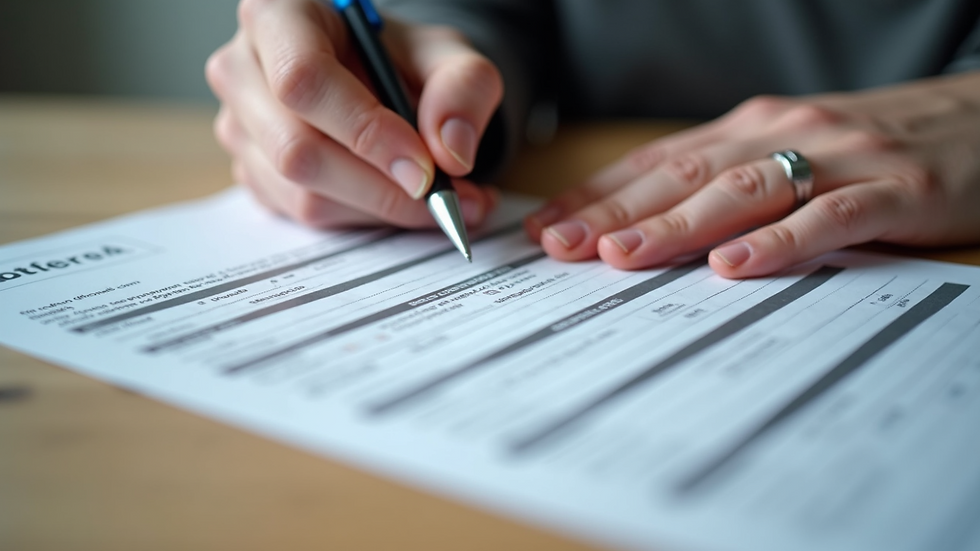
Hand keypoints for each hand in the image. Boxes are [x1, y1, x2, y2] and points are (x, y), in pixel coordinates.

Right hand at [206, 0, 501, 227]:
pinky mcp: (252, 173)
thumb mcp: (448, 56)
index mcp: (279, 15)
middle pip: (297, 149)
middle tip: (447, 199)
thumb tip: (452, 152)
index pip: (304, 79)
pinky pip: (305, 216)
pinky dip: (365, 219)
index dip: (365, 131)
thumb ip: (464, 89)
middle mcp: (242, 70)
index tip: (424, 168)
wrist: (381, 81)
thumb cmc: (401, 60)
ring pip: (303, 194)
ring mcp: (240, 127)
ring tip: (442, 201)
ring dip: (381, 209)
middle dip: (382, 187)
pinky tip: (402, 201)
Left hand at [525, 72, 979, 277]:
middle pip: (683, 176)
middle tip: (559, 247)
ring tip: (622, 256)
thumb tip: (646, 226)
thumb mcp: (788, 154)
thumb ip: (726, 182)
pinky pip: (829, 217)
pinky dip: (779, 241)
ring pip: (742, 190)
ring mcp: (839, 158)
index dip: (597, 196)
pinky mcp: (896, 189)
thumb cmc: (873, 147)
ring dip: (677, 225)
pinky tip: (734, 266)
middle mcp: (780, 134)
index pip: (656, 164)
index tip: (546, 231)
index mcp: (748, 129)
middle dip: (615, 212)